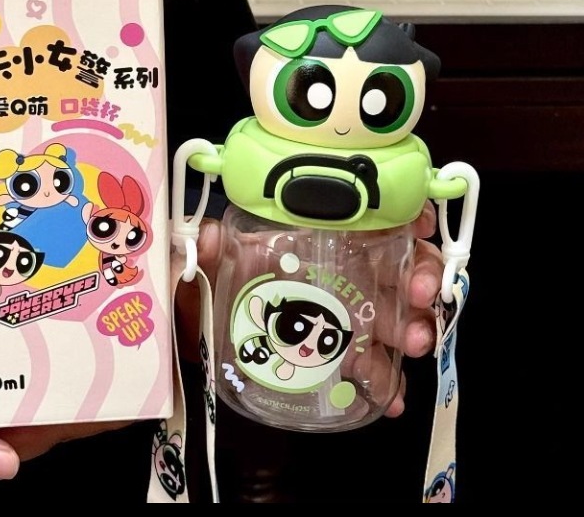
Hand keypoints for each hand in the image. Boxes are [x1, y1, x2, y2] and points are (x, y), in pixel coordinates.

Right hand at [0, 323, 129, 479]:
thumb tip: (3, 468)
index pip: (52, 430)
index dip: (95, 415)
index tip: (134, 392)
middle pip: (52, 396)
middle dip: (91, 376)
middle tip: (130, 342)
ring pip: (35, 369)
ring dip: (67, 350)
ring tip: (105, 321)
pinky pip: (9, 346)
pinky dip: (33, 333)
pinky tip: (56, 309)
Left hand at [177, 200, 442, 417]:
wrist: (193, 336)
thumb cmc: (202, 288)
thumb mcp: (202, 264)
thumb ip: (204, 250)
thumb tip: (209, 237)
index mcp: (310, 238)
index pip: (367, 214)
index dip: (402, 213)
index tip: (416, 227)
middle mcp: (335, 270)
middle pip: (395, 263)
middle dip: (419, 275)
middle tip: (419, 297)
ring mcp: (340, 313)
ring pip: (394, 312)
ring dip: (414, 327)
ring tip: (413, 346)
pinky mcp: (335, 354)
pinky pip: (373, 363)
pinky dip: (388, 379)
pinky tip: (391, 398)